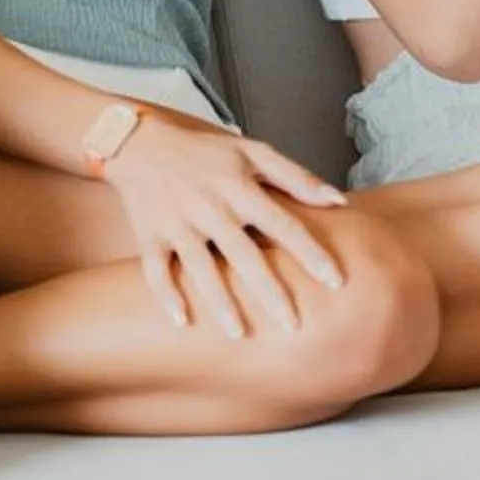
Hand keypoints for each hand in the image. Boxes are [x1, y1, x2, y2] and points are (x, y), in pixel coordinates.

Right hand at [99, 116, 350, 337]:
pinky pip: (156, 271)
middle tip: (293, 326)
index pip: (283, 225)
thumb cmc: (205, 152)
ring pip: (201, 270)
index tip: (336, 281)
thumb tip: (339, 201)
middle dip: (269, 293)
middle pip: (245, 256)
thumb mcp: (252, 152)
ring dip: (220, 303)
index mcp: (239, 188)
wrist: (140, 144)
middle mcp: (210, 208)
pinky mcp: (149, 236)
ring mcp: (177, 224)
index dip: (311, 253)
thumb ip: (297, 177)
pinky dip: (167, 296)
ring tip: (239, 334)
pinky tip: (182, 323)